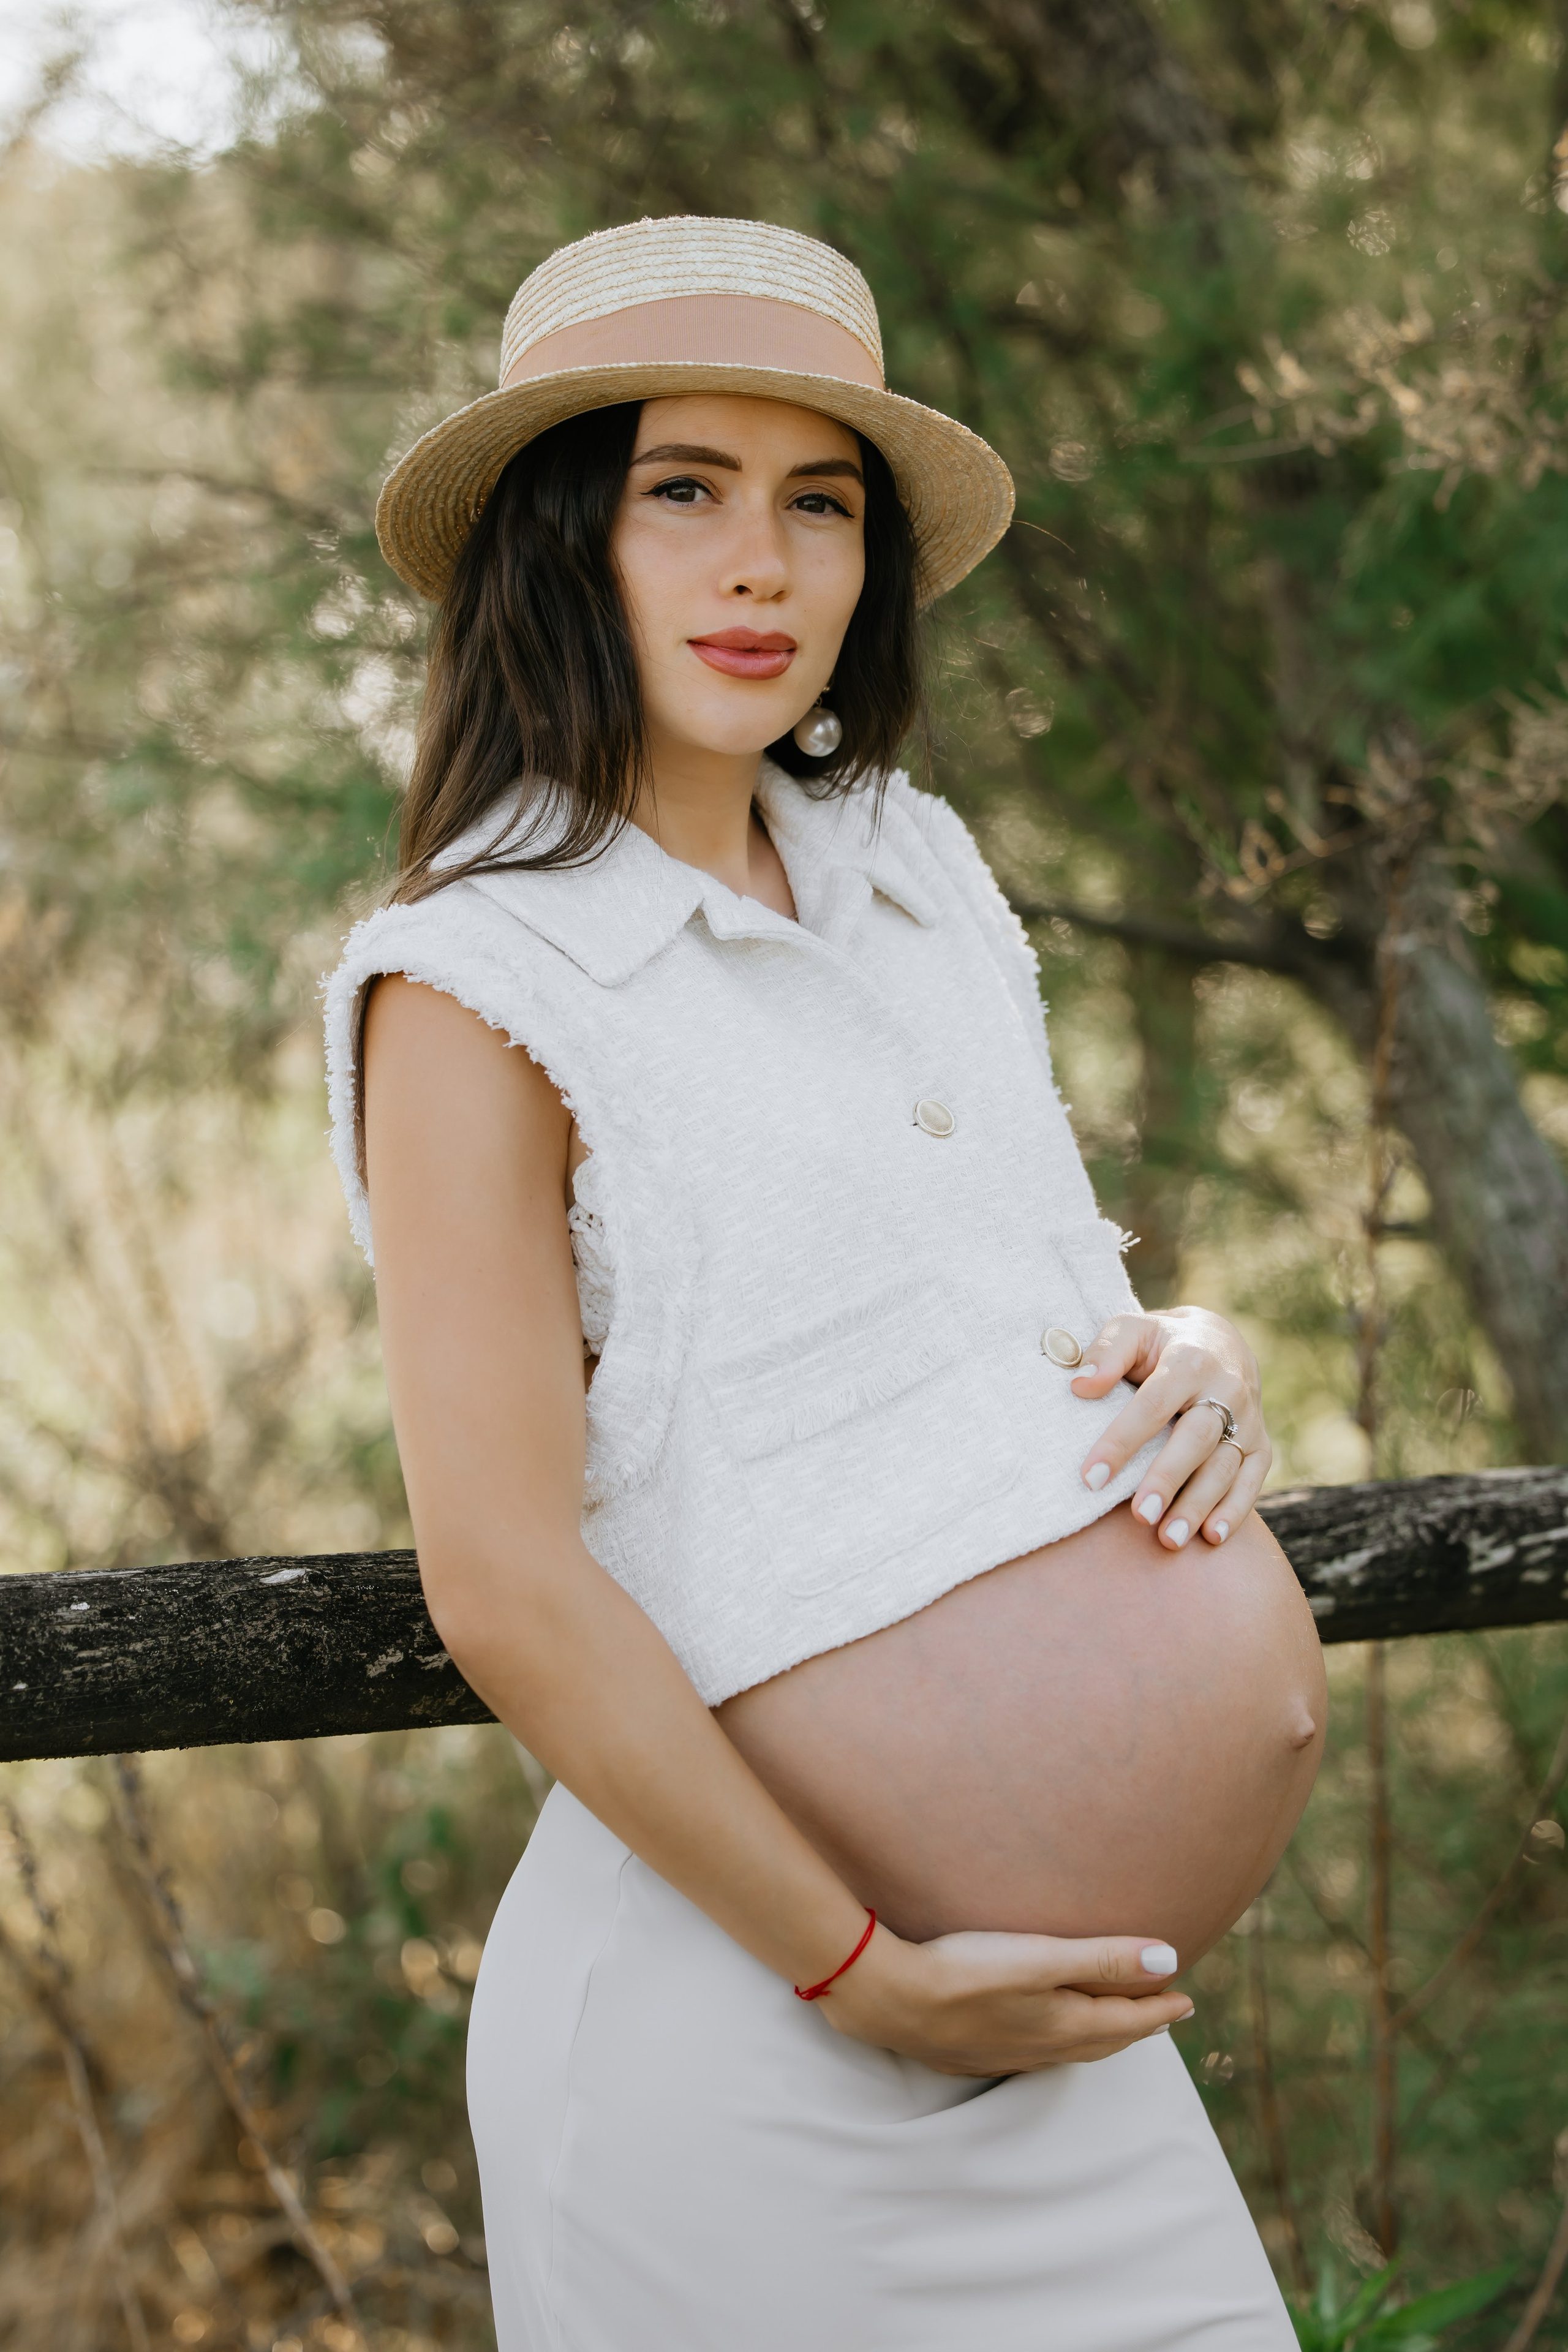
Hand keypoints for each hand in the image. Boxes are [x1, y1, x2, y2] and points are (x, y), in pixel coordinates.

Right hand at [819, 1925, 1193, 2076]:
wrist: (892, 2000)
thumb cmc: (967, 1972)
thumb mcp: (1040, 1957)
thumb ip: (1103, 1957)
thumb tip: (1168, 1960)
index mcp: (1064, 2025)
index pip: (1127, 2020)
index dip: (1160, 2009)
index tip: (1187, 1999)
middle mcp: (1041, 2047)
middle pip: (1103, 2039)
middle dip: (1137, 2026)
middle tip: (1162, 2014)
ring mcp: (1007, 2054)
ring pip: (1070, 2050)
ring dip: (1100, 2037)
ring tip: (1114, 2025)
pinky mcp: (976, 2052)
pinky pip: (1035, 2054)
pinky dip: (1060, 2043)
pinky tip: (1046, 2036)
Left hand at [1071, 1305, 1270, 1550]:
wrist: (1220, 1343)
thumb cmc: (1160, 1343)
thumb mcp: (1132, 1330)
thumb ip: (1106, 1353)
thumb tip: (1079, 1386)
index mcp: (1189, 1361)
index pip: (1153, 1404)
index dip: (1122, 1441)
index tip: (1091, 1477)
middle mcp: (1226, 1390)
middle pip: (1196, 1439)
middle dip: (1168, 1478)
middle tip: (1140, 1515)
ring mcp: (1248, 1420)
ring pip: (1225, 1466)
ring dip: (1198, 1504)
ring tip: (1167, 1539)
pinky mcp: (1260, 1445)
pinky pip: (1252, 1479)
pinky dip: (1235, 1509)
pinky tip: (1211, 1537)